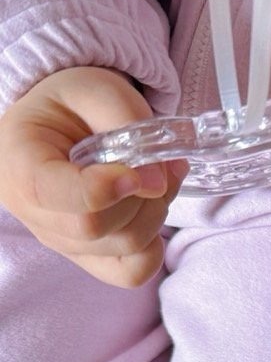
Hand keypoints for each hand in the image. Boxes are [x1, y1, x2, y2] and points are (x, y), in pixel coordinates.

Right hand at [0, 67, 184, 287]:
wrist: (66, 123)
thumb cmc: (73, 104)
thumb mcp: (96, 89)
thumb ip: (127, 122)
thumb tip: (157, 182)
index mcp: (19, 162)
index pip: (49, 193)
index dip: (99, 189)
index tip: (135, 173)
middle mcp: (32, 210)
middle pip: (92, 228)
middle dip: (140, 197)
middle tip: (161, 165)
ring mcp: (60, 238)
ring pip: (120, 248)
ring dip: (155, 213)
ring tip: (161, 177)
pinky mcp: (89, 256)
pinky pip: (130, 273)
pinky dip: (155, 246)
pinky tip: (153, 209)